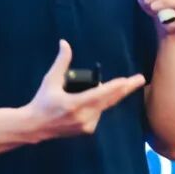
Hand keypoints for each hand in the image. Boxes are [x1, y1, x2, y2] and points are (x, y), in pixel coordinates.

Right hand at [22, 40, 145, 141]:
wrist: (35, 126)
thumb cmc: (42, 102)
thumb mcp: (50, 80)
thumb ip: (61, 62)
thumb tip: (65, 43)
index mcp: (75, 104)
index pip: (100, 94)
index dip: (115, 86)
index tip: (128, 80)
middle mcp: (84, 116)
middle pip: (110, 100)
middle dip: (125, 89)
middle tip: (139, 79)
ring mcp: (86, 126)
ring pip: (104, 106)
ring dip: (106, 96)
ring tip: (101, 88)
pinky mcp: (87, 131)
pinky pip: (98, 114)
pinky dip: (98, 106)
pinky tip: (91, 102)